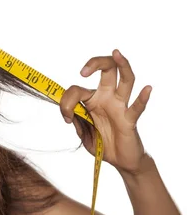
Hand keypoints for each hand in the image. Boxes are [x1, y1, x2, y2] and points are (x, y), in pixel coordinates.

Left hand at [60, 49, 152, 174]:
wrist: (119, 160)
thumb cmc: (102, 142)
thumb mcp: (83, 132)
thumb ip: (76, 121)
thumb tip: (69, 112)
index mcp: (93, 99)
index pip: (77, 90)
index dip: (67, 102)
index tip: (66, 117)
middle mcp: (108, 98)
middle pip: (107, 71)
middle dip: (96, 63)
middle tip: (83, 71)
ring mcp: (120, 107)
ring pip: (126, 81)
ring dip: (122, 66)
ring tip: (116, 54)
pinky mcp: (129, 120)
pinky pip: (137, 108)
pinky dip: (142, 99)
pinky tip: (147, 89)